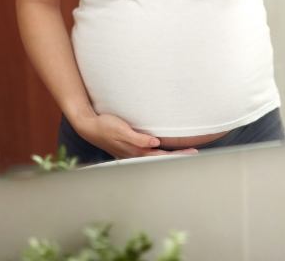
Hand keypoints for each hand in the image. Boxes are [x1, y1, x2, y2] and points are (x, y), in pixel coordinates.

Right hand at [77, 113, 198, 159]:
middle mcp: (136, 154)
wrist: (89, 126)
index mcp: (136, 151)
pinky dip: (159, 153)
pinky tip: (162, 150)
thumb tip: (155, 143)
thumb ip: (137, 139)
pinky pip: (148, 153)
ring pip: (155, 157)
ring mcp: (132, 152)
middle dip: (177, 157)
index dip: (177, 156)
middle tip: (194, 154)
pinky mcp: (130, 148)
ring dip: (169, 156)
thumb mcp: (121, 130)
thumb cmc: (105, 126)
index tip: (191, 154)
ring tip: (183, 154)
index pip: (161, 156)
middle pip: (161, 158)